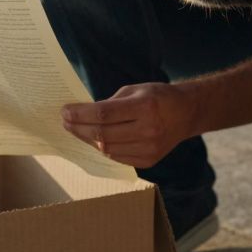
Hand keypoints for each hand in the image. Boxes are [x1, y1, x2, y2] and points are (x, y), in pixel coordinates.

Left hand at [60, 82, 194, 168]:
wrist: (186, 113)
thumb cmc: (158, 97)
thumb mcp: (135, 90)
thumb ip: (110, 103)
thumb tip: (82, 114)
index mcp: (145, 107)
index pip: (104, 114)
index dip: (81, 114)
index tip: (65, 111)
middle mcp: (148, 130)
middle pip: (103, 134)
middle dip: (79, 128)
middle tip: (65, 122)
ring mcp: (150, 149)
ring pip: (107, 149)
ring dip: (87, 140)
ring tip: (76, 130)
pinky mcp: (149, 161)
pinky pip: (117, 158)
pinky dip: (103, 149)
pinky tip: (94, 140)